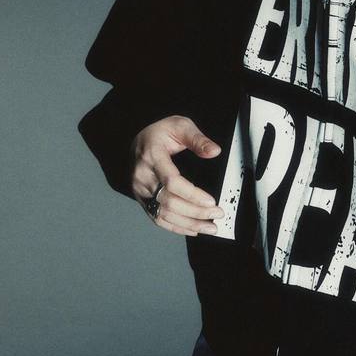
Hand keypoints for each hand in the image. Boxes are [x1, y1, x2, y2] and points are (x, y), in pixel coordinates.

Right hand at [130, 115, 224, 235]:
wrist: (138, 141)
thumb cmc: (160, 133)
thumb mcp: (180, 126)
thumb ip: (197, 138)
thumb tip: (214, 151)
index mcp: (152, 156)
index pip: (171, 181)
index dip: (192, 194)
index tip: (211, 201)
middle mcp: (143, 176)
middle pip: (168, 201)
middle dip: (195, 212)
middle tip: (217, 214)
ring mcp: (140, 190)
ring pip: (163, 214)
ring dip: (188, 224)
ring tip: (209, 227)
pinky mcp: (142, 199)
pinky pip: (157, 218)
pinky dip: (176, 227)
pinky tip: (193, 229)